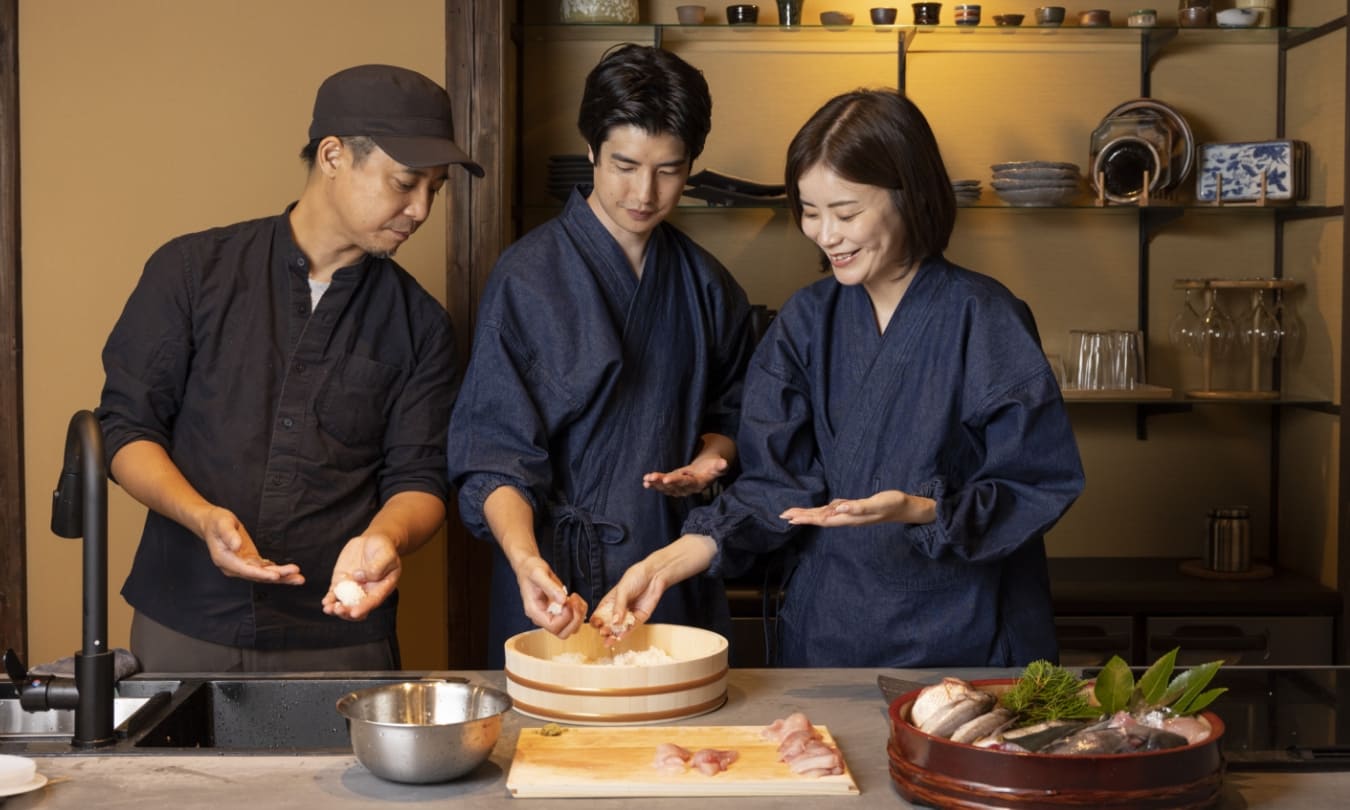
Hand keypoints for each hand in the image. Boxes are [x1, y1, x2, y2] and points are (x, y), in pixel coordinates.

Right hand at [199, 506, 304, 584]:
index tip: (276, 576)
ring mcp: (242, 565)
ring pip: (263, 574)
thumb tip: (236, 546)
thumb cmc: (217, 522)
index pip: (245, 570)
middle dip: (278, 576)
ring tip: (299, 578)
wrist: (213, 524)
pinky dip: (277, 571)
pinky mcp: (249, 561)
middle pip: (258, 575)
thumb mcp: (222, 524)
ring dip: (282, 576)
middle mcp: (234, 567)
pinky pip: (264, 569)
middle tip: (296, 575)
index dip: (261, 574)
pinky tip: (290, 573)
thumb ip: (229, 535)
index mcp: (225, 560)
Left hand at [322, 534, 400, 619]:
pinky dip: (330, 599)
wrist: (372, 541)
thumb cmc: (384, 548)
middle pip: (357, 607)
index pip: (373, 601)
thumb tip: (359, 576)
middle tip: (339, 610)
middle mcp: (367, 592)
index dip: (364, 608)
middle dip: (347, 612)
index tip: (355, 613)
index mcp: (381, 588)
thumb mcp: (386, 555)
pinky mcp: (342, 582)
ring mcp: (353, 588)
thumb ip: (377, 567)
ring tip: (328, 608)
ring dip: (336, 609)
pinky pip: (335, 593)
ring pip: (344, 604)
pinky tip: (325, 602)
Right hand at [515, 556, 587, 638]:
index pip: (553, 626)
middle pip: (563, 633)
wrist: (528, 566)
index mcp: (535, 611)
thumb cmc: (530, 570)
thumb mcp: (539, 574)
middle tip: (575, 600)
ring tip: (575, 598)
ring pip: (570, 628)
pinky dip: (579, 610)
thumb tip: (563, 601)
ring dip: (579, 615)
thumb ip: (550, 587)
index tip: (568, 601)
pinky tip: (575, 598)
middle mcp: (542, 617)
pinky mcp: (558, 611)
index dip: (566, 616)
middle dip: (575, 618)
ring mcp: (550, 615)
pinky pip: (572, 619)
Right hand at [590, 564, 662, 646]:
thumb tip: (614, 621)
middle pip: (608, 624)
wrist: (653, 575)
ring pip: (619, 628)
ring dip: (613, 635)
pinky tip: (620, 638)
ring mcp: (628, 615)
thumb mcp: (623, 590)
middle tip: (603, 632)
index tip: (596, 623)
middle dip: (604, 629)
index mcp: (610, 602)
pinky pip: (631, 628)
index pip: (599, 614)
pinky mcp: (639, 618)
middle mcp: (618, 610)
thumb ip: (618, 606)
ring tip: (608, 641)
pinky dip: (625, 633)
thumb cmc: (635, 578)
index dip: (596, 620)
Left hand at [642, 456, 728, 496]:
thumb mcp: (717, 466)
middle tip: (651, 478)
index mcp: (698, 483)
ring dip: (656, 484)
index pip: (686, 482)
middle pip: (673, 486)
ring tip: (646, 480)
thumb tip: (724, 463)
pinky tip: (645, 482)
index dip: (676, 481)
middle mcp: (688, 489)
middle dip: (662, 482)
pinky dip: (655, 485)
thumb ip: (720, 466)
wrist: (708, 472)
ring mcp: (680, 489)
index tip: (666, 479)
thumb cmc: (713, 467)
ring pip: (666, 488)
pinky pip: (664, 487)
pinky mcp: (674, 486)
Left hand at [780, 490, 934, 526]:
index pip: (822, 519)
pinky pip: (833, 511)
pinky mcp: (853, 509)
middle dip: (802, 517)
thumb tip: (839, 508)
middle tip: (783, 515)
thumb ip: (858, 507)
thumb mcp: (877, 503)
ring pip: (825, 515)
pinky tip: (817, 511)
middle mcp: (847, 518)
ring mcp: (850, 514)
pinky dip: (821, 511)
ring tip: (793, 514)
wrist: (904, 508)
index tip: (790, 518)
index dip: (806, 518)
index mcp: (850, 517)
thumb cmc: (892, 504)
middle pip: (820, 518)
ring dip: (809, 514)